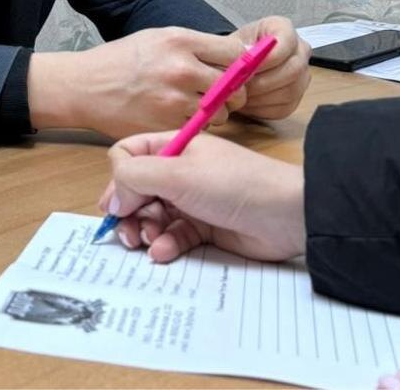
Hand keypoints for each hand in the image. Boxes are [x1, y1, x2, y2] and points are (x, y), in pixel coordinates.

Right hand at [30, 26, 249, 139]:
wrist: (86, 87)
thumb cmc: (120, 61)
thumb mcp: (157, 38)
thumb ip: (194, 47)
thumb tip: (232, 56)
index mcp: (181, 41)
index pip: (234, 53)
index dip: (238, 64)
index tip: (234, 71)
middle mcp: (182, 69)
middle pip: (233, 87)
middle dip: (231, 93)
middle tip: (219, 95)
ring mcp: (175, 100)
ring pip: (221, 113)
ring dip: (215, 113)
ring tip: (194, 107)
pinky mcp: (168, 126)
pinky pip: (200, 130)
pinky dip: (195, 128)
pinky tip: (180, 118)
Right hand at [97, 130, 305, 262]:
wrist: (287, 214)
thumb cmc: (233, 184)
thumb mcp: (178, 173)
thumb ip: (135, 177)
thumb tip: (111, 197)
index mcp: (173, 147)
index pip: (129, 155)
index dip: (118, 179)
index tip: (118, 203)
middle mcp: (179, 171)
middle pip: (137, 190)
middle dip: (128, 211)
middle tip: (126, 234)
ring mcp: (191, 200)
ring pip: (152, 216)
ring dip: (144, 231)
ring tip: (147, 243)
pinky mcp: (204, 228)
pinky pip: (173, 236)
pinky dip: (164, 245)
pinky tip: (163, 252)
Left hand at [229, 16, 310, 119]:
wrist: (235, 64)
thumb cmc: (234, 49)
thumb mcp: (231, 42)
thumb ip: (238, 49)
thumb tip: (244, 58)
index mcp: (284, 29)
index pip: (287, 42)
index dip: (270, 57)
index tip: (250, 67)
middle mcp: (299, 51)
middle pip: (294, 69)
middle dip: (264, 80)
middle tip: (242, 85)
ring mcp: (301, 75)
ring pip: (290, 91)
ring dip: (261, 96)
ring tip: (240, 94)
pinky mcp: (296, 98)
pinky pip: (284, 107)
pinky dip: (263, 108)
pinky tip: (247, 103)